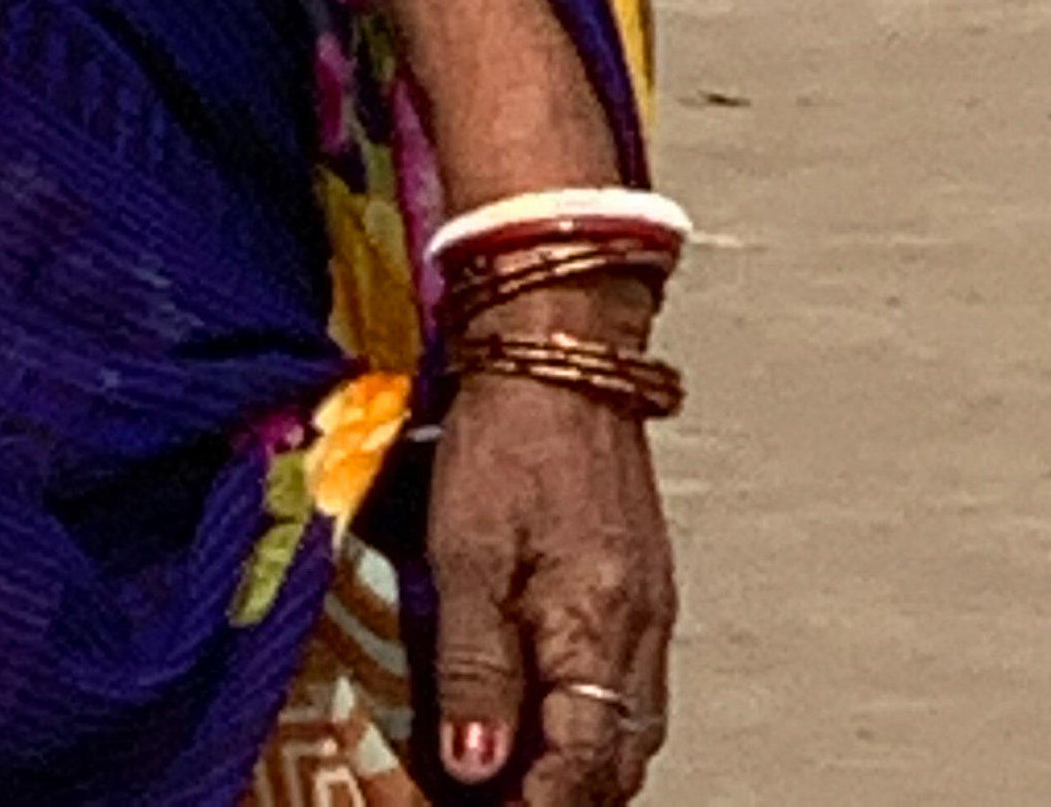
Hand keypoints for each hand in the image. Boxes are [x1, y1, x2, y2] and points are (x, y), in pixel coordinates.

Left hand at [429, 368, 675, 805]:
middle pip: (616, 759)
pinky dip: (595, 719)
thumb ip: (473, 664)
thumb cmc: (507, 441)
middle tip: (504, 800)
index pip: (584, 766)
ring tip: (522, 778)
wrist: (559, 354)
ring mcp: (650, 609)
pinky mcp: (643, 585)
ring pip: (629, 727)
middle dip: (568, 797)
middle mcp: (640, 632)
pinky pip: (631, 684)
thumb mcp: (465, 553)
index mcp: (598, 629)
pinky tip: (552, 715)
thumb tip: (476, 767)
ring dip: (584, 767)